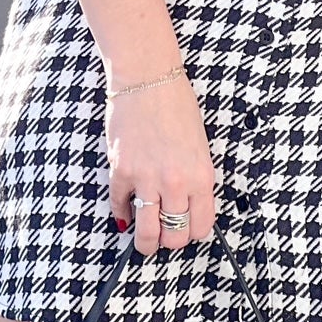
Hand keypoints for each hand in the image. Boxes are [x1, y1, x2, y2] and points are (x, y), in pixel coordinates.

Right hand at [106, 71, 216, 255]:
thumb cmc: (177, 104)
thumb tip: (187, 206)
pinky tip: (124, 213)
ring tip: (145, 242)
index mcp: (201, 175)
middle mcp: (176, 182)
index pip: (201, 226)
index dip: (193, 232)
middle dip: (170, 240)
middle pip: (174, 236)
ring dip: (146, 243)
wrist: (147, 78)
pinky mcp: (121, 171)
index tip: (187, 230)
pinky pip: (119, 207)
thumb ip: (195, 178)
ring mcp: (146, 178)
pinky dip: (121, 214)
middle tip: (165, 236)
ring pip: (147, 233)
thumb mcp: (200, 144)